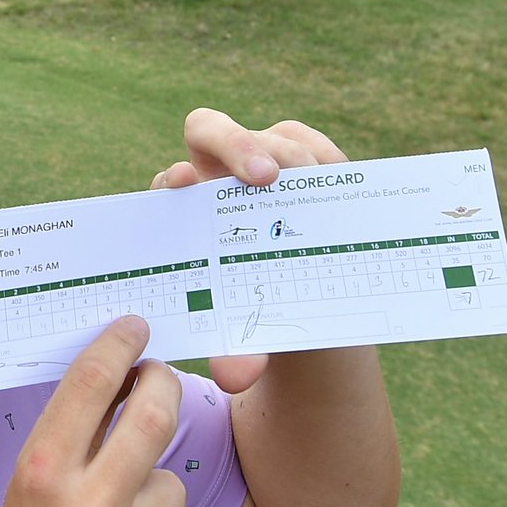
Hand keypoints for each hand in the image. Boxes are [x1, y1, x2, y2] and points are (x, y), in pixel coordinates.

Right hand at [0, 317, 193, 506]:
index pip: (91, 384)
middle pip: (154, 416)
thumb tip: (122, 367)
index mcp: (42, 475)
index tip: (136, 326)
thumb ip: (74, 430)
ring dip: (156, 486)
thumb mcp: (31, 482)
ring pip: (175, 482)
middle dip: (163, 385)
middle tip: (161, 379)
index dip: (119, 344)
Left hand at [150, 108, 347, 392]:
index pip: (168, 181)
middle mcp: (216, 174)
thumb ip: (237, 350)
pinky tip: (338, 183)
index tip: (186, 187)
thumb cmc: (257, 310)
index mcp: (184, 211)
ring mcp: (261, 158)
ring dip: (291, 157)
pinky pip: (313, 144)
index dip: (173, 181)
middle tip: (265, 178)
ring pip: (272, 137)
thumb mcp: (245, 332)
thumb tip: (234, 377)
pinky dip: (325, 159)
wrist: (303, 301)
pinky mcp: (305, 158)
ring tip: (313, 190)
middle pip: (209, 129)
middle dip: (236, 145)